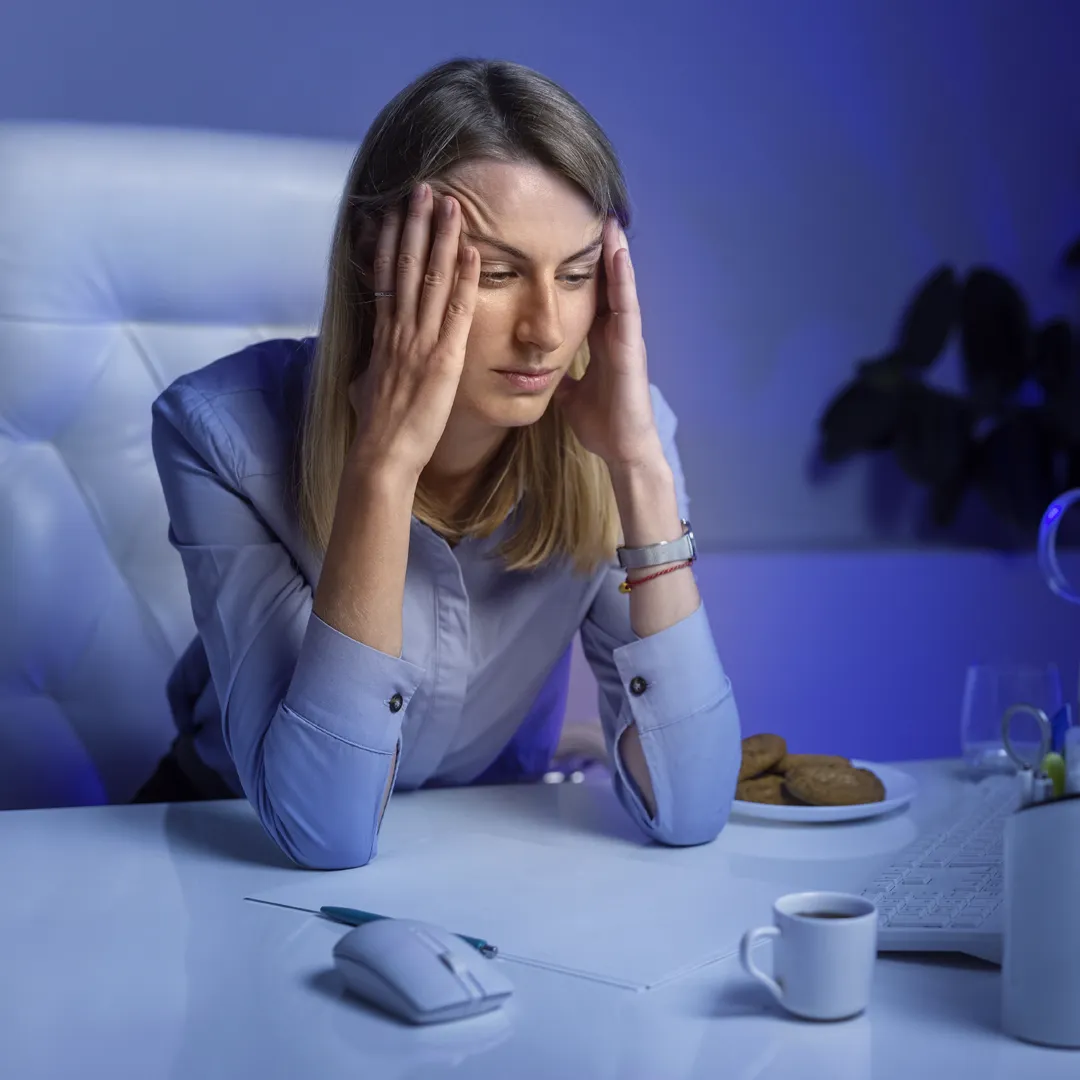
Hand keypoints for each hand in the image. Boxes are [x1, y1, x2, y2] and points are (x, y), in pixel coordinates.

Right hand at [348, 183, 479, 478]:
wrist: (383, 453)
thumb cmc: (380, 428)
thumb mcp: (370, 385)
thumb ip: (376, 364)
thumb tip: (371, 360)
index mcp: (384, 335)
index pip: (385, 276)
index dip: (390, 239)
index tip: (394, 210)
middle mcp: (399, 330)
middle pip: (406, 265)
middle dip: (415, 224)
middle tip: (424, 188)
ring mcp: (420, 342)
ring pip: (430, 278)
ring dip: (441, 238)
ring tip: (450, 203)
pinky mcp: (443, 359)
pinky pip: (455, 311)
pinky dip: (463, 279)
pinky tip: (471, 251)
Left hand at [554, 216, 662, 469]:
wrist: (621, 449)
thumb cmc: (601, 423)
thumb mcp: (570, 394)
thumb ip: (560, 376)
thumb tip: (539, 369)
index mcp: (597, 340)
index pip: (585, 295)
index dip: (576, 269)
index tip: (562, 240)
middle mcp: (612, 332)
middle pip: (604, 282)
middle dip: (598, 250)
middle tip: (588, 212)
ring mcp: (625, 336)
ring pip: (619, 285)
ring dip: (615, 252)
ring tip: (608, 218)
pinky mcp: (632, 345)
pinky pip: (626, 304)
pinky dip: (622, 277)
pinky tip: (618, 252)